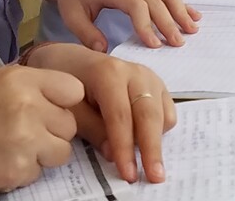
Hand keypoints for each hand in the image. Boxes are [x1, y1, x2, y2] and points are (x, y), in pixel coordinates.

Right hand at [0, 65, 85, 196]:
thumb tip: (70, 96)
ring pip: (62, 150)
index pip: (74, 88)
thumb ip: (29, 88)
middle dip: (51, 134)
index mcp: (17, 77)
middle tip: (19, 137)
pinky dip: (23, 174)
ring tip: (9, 151)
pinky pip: (41, 173)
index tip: (48, 112)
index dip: (63, 104)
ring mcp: (23, 135)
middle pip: (71, 123)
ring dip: (41, 156)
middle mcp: (24, 101)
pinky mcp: (18, 167)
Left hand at [24, 44, 175, 183]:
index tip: (128, 174)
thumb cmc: (67, 83)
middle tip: (154, 176)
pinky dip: (160, 129)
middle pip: (148, 114)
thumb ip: (92, 128)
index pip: (120, 116)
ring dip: (157, 140)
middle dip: (151, 148)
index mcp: (109, 73)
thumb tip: (113, 154)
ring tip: (149, 165)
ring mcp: (149, 77)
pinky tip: (145, 140)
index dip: (125, 148)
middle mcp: (135, 72)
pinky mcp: (157, 84)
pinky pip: (167, 110)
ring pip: (162, 113)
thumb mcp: (70, 106)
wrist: (71, 58)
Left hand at [50, 0, 199, 50]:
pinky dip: (182, 4)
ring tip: (192, 30)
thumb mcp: (71, 14)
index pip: (134, 5)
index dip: (146, 24)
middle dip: (168, 22)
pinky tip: (194, 16)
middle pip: (155, 0)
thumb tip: (104, 50)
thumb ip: (86, 33)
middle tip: (178, 43)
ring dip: (181, 11)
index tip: (153, 45)